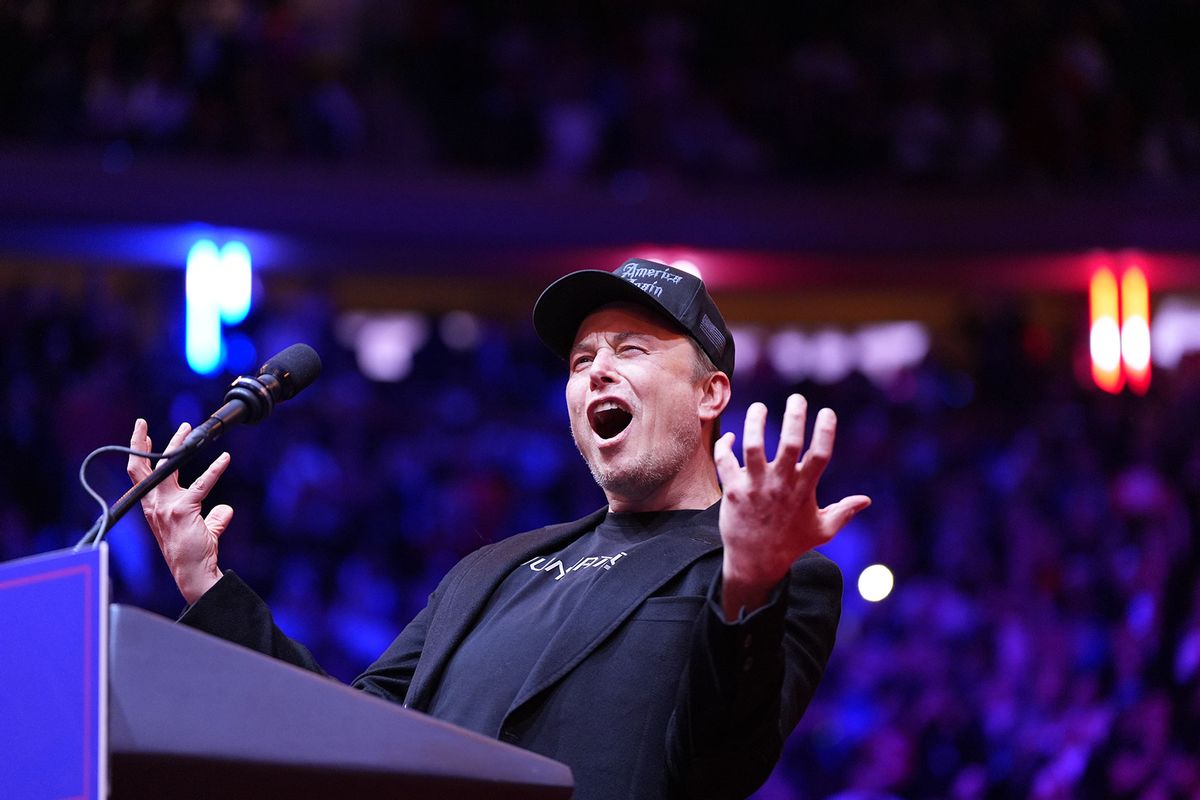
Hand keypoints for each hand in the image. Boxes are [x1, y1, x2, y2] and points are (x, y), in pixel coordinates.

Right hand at [127, 419, 233, 603]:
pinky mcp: (184, 509)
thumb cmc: (194, 552)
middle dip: (140, 443)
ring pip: (169, 468)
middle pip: (143, 467)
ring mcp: (166, 507)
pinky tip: (224, 458)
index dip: (138, 455)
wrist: (192, 572)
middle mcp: (154, 505)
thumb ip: (212, 517)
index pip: (140, 476)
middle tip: (142, 423)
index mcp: (152, 507)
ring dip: (179, 446)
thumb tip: (225, 510)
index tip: (140, 435)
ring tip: (188, 429)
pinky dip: (215, 469)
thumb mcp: (200, 529)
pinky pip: (201, 484)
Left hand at [714, 394, 869, 619]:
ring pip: (753, 445)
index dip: (826, 431)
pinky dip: (726, 446)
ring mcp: (755, 486)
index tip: (827, 411)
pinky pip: (725, 461)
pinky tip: (731, 438)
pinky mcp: (733, 491)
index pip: (820, 454)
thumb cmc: (790, 544)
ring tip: (759, 407)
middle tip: (797, 398)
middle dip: (794, 417)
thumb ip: (843, 512)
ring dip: (755, 422)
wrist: (755, 563)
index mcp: (804, 489)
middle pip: (789, 443)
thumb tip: (867, 500)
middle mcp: (780, 484)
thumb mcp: (822, 530)